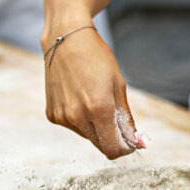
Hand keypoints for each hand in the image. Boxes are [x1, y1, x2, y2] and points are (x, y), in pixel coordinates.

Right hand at [43, 25, 142, 158]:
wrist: (66, 39)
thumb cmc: (96, 58)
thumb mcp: (118, 85)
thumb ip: (126, 118)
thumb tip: (137, 143)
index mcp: (98, 109)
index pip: (114, 149)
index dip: (126, 148)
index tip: (131, 139)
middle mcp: (77, 117)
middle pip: (101, 146)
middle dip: (112, 137)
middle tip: (115, 116)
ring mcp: (62, 117)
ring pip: (87, 136)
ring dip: (95, 126)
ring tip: (93, 98)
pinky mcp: (52, 115)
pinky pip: (73, 126)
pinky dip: (80, 118)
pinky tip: (79, 97)